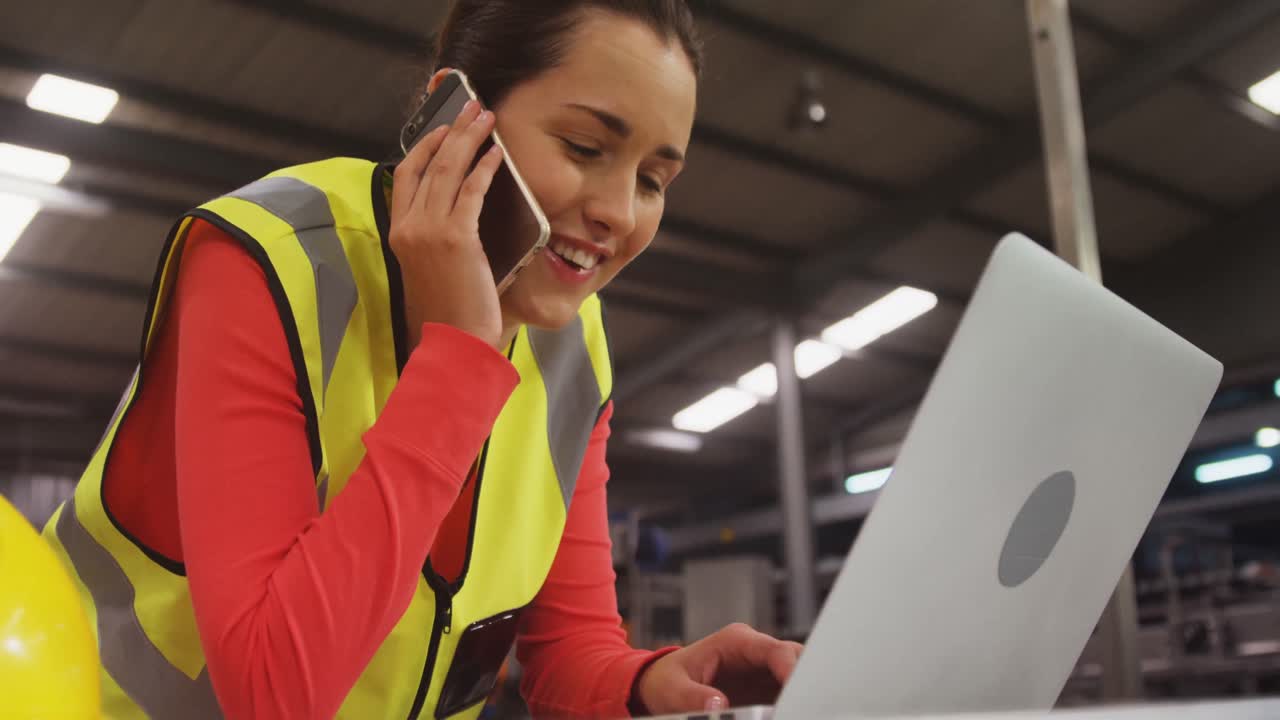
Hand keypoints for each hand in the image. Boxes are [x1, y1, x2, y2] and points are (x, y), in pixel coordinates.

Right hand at [389, 99, 505, 349]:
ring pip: (447, 170)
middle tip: (472, 108)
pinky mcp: (456, 239)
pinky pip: (470, 191)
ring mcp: (429, 231)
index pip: (405, 176)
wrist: (454, 343)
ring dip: (469, 139)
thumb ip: (438, 237)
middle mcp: (408, 227)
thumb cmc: (450, 313)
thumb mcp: (434, 268)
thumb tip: (460, 209)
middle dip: (452, 131)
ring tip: (487, 118)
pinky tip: (497, 154)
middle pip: (427, 164)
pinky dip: (484, 168)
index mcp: (398, 233)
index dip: (424, 146)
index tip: (444, 128)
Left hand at [635, 623, 803, 714]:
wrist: (663, 684)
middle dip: (804, 681)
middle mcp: (755, 651)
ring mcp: (762, 669)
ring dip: (799, 694)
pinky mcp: (764, 688)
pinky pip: (786, 693)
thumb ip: (693, 696)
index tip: (798, 691)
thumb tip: (718, 705)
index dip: (791, 668)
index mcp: (736, 641)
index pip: (774, 649)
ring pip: (796, 675)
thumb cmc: (668, 680)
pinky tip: (786, 712)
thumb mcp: (673, 689)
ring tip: (796, 710)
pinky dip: (789, 703)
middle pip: (794, 659)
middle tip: (804, 705)